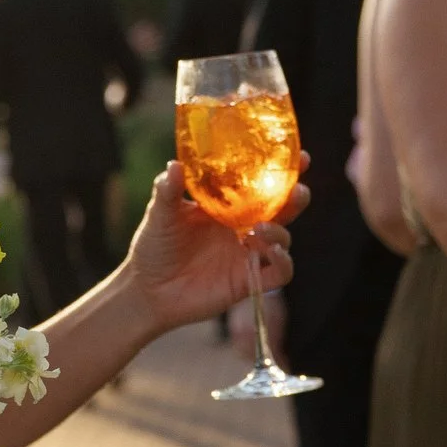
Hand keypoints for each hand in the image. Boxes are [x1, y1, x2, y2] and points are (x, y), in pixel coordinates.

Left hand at [122, 159, 301, 333]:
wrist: (147, 290)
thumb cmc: (154, 248)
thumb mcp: (160, 214)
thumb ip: (168, 190)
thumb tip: (174, 165)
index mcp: (227, 205)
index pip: (262, 183)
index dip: (283, 170)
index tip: (299, 157)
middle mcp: (243, 227)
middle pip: (283, 209)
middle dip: (296, 196)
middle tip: (295, 190)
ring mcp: (247, 254)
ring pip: (284, 238)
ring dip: (280, 231)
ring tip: (259, 229)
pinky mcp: (248, 281)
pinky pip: (280, 272)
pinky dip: (282, 261)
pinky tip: (269, 252)